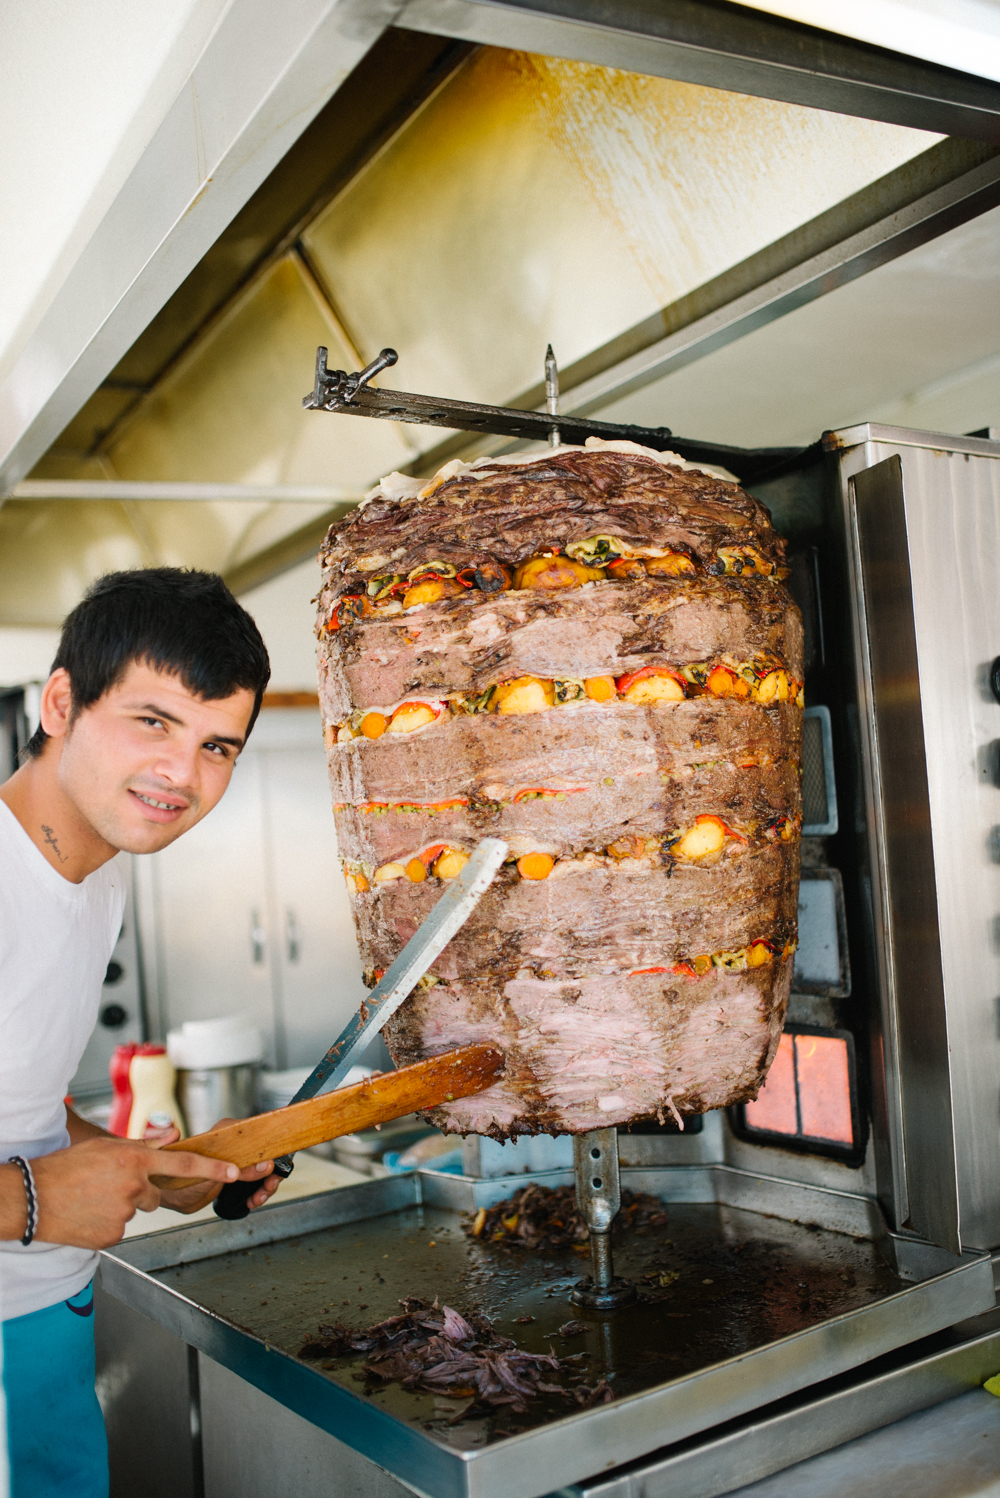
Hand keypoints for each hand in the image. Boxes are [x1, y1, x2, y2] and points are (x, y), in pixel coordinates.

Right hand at [21, 1137, 243, 1248]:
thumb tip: (174, 1134)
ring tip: (93, 1198)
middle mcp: (135, 1187)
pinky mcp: (115, 1236)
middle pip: (154, 1192)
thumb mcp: (106, 1147)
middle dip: (139, 1189)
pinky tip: (90, 1215)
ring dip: (121, 1205)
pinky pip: (122, 1228)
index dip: (212, 1170)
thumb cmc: (67, 1169)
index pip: (183, 1164)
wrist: (33, 1199)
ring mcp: (125, 1214)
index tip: (235, 1173)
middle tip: (107, 1186)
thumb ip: (144, 1144)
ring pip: (136, 1210)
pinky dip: (109, 1223)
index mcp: (134, 1160)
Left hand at [147, 1120, 282, 1215]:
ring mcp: (234, 1158)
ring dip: (264, 1185)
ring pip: (262, 1168)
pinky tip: (251, 1200)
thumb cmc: (174, 1176)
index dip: (271, 1148)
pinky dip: (256, 1191)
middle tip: (267, 1187)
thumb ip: (239, 1168)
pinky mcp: (233, 1173)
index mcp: (227, 1131)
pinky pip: (254, 1180)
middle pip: (265, 1152)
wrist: (162, 1192)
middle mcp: (233, 1142)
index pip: (259, 1132)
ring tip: (257, 1198)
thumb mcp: (210, 1173)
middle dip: (269, 1173)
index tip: (275, 1165)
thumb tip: (266, 1165)